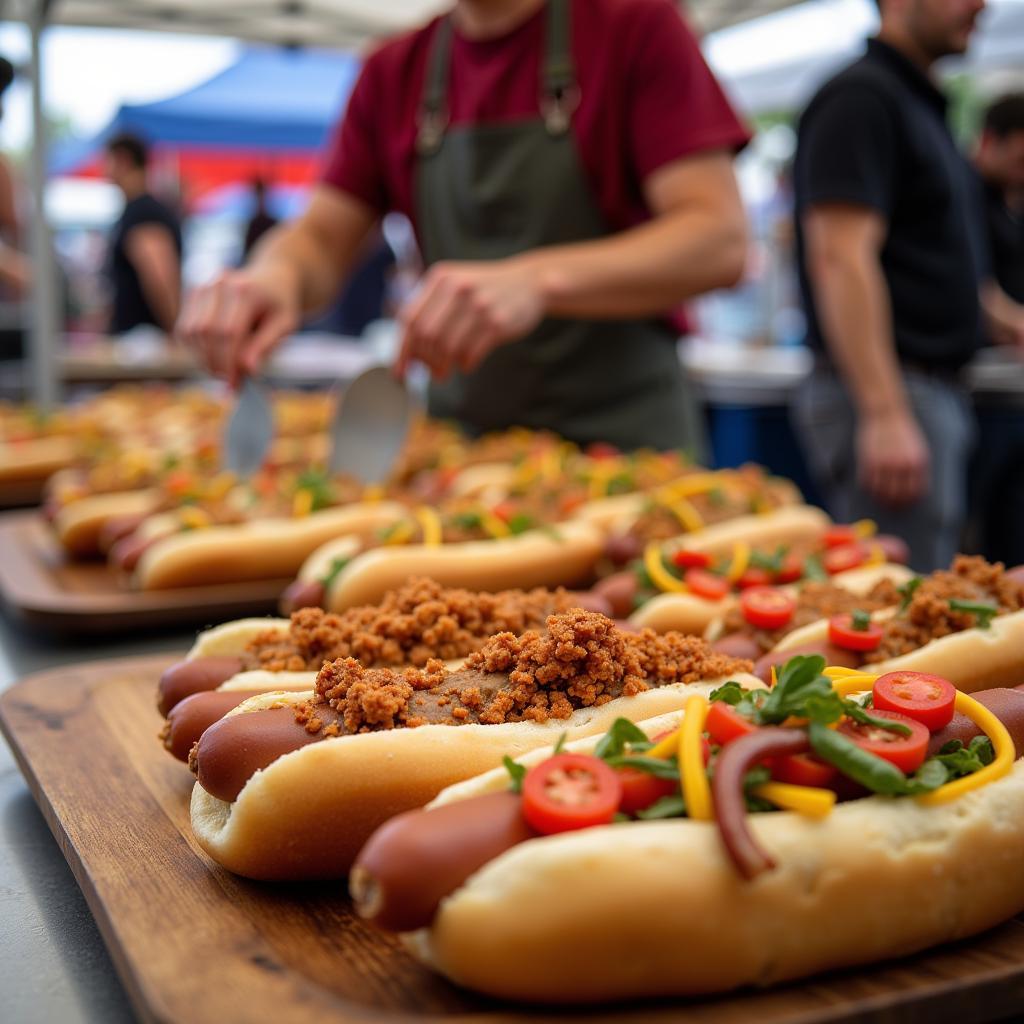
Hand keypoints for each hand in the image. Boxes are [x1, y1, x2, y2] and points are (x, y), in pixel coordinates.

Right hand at [177, 266, 299, 387]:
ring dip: (203, 358)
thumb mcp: (285, 325)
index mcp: (245, 290)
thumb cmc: (280, 305)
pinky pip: (185, 328)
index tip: (234, 385)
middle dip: (215, 363)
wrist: (272, 278)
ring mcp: (204, 286)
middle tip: (228, 382)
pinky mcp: (193, 294)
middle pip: (206, 332)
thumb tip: (247, 370)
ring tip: (223, 370)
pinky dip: (196, 348)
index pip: (229, 332)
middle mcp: (220, 284)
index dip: (228, 363)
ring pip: (191, 331)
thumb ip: (266, 345)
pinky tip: (214, 356)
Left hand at [395, 258, 546, 378]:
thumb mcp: (456, 285)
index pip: (409, 319)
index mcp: (441, 279)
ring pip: (447, 347)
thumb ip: (431, 310)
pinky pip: (470, 354)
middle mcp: (457, 289)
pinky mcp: (498, 323)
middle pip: (426, 336)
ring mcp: (479, 305)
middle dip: (425, 361)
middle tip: (431, 373)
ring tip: (445, 372)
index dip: (401, 350)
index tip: (399, 373)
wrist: (530, 283)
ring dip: (443, 367)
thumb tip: (407, 354)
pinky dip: (465, 365)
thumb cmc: (486, 291)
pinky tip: (467, 364)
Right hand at [856, 409, 929, 506]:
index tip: (904, 503)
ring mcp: (885, 464)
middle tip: (889, 505)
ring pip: (882, 492)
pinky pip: (868, 483)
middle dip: (894, 503)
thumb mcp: (916, 448)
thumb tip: (911, 488)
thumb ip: (915, 467)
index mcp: (918, 463)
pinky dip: (868, 488)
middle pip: (898, 495)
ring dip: (880, 498)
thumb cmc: (901, 431)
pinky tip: (869, 487)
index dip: (909, 501)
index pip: (915, 492)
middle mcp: (903, 465)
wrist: (886, 413)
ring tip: (878, 497)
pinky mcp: (869, 461)